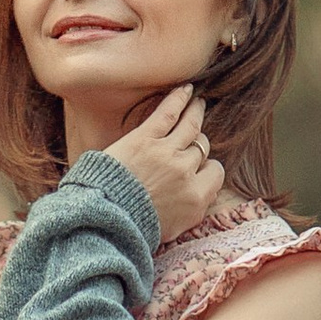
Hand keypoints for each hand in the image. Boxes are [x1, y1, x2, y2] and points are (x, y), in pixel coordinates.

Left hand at [96, 80, 225, 242]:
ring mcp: (167, 152)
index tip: (199, 169)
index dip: (207, 170)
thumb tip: (203, 197)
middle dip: (197, 145)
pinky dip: (179, 98)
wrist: (106, 220)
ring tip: (199, 104)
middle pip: (201, 149)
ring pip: (191, 126)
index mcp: (196, 198)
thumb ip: (192, 212)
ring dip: (196, 113)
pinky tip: (186, 89)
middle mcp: (186, 172)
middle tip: (193, 138)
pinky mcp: (145, 138)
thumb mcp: (174, 230)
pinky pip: (168, 113)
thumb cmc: (135, 229)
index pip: (215, 173)